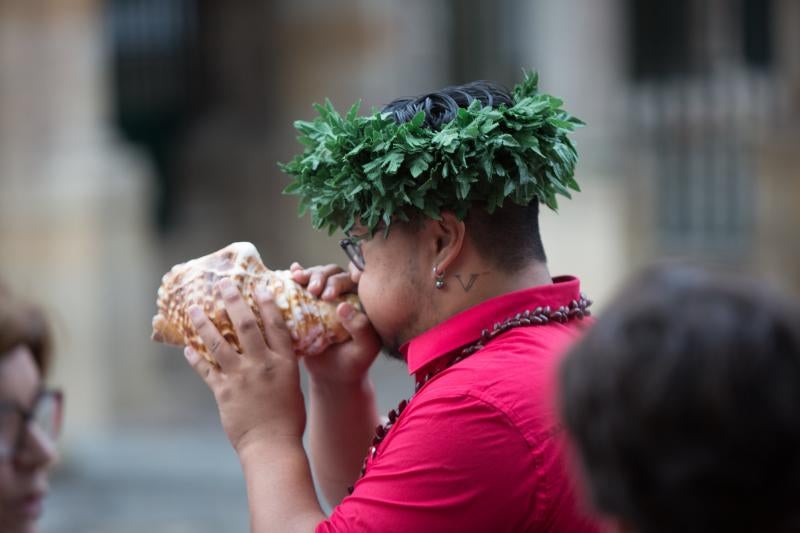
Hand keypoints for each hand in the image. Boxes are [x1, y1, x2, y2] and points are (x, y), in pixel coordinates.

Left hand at [184, 278, 305, 454]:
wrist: (272, 445)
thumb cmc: (287, 418)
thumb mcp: (292, 385)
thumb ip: (281, 364)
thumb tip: (270, 348)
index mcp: (284, 363)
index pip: (276, 326)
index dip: (267, 304)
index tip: (260, 287)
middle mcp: (262, 365)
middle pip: (246, 326)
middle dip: (233, 302)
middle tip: (223, 285)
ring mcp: (241, 377)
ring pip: (219, 343)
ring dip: (204, 323)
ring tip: (194, 309)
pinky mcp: (224, 392)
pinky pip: (206, 370)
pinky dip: (195, 358)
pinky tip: (187, 348)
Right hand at [290, 262, 381, 384]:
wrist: (333, 374)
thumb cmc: (353, 362)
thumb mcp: (363, 349)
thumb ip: (361, 329)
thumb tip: (343, 306)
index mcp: (364, 301)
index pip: (357, 280)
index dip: (344, 279)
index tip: (331, 293)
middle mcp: (346, 293)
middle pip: (335, 274)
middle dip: (324, 278)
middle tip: (315, 291)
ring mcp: (327, 295)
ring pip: (320, 274)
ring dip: (310, 274)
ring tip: (299, 280)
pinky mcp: (310, 299)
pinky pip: (305, 282)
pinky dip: (299, 273)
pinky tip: (293, 271)